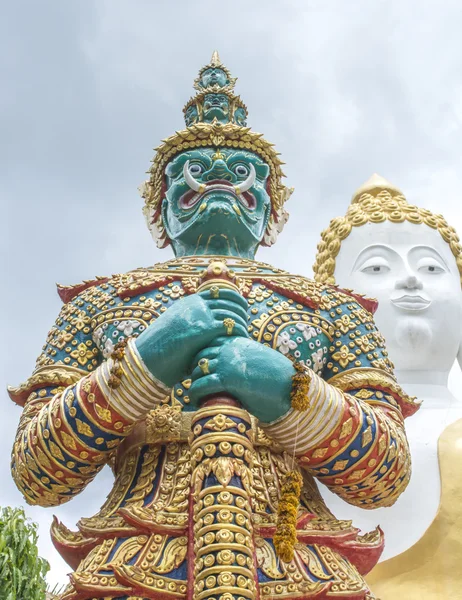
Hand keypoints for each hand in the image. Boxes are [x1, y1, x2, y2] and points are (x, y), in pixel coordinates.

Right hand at [134, 289, 248, 386]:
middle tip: (246, 320)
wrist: (147, 358)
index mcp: (189, 302)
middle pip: (229, 301)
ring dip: (241, 322)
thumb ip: (191, 323)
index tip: (241, 307)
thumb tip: (204, 328)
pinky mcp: (202, 330)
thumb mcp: (175, 328)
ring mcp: (199, 316)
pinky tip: (242, 339)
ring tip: (245, 331)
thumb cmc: (160, 349)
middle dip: (240, 310)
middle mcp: (196, 305)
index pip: (219, 292)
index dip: (234, 298)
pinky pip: (229, 327)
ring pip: (231, 313)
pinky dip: (238, 332)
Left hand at [189, 337, 294, 422]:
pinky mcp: (227, 379)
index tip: (198, 370)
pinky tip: (196, 401)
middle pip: (199, 356)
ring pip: (198, 371)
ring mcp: (227, 362)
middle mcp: (229, 348)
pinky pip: (201, 385)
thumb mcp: (253, 361)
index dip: (200, 357)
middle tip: (193, 382)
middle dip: (193, 369)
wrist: (289, 386)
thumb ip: (237, 361)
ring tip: (193, 394)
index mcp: (236, 341)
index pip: (208, 343)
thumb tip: (222, 370)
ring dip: (193, 383)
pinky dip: (195, 394)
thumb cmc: (273, 376)